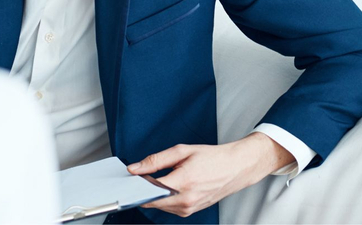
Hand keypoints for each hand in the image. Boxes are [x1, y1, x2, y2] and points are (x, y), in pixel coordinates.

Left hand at [127, 133, 294, 217]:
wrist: (234, 168)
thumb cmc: (210, 157)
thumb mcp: (181, 151)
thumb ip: (156, 160)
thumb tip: (135, 168)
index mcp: (183, 182)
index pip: (150, 189)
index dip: (136, 183)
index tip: (129, 176)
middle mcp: (186, 200)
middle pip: (152, 201)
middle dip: (142, 189)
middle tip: (137, 175)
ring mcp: (189, 208)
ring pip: (160, 205)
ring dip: (153, 194)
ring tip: (154, 177)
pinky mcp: (191, 211)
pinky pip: (169, 207)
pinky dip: (163, 197)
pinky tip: (165, 185)